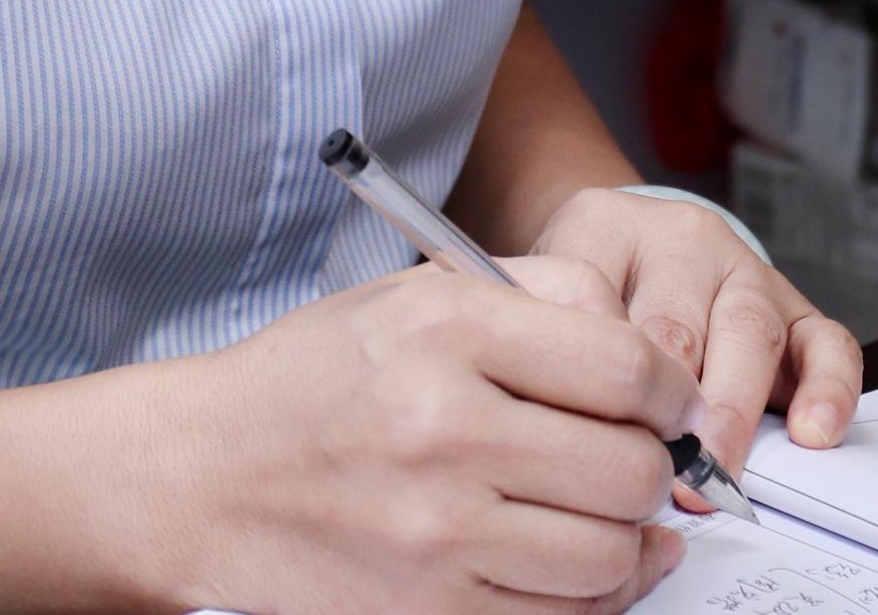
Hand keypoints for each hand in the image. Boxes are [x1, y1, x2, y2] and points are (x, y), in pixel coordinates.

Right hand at [135, 258, 699, 614]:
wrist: (205, 475)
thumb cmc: (314, 380)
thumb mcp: (415, 295)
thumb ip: (539, 297)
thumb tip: (654, 367)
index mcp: (445, 330)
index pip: (628, 366)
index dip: (673, 392)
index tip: (668, 404)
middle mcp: (443, 427)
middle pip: (632, 469)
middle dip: (652, 468)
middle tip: (631, 459)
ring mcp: (437, 528)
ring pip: (610, 553)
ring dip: (625, 536)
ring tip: (598, 509)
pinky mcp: (430, 605)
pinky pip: (564, 614)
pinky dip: (590, 591)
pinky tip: (570, 556)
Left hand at [527, 188, 864, 481]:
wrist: (621, 252)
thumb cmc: (577, 289)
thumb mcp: (537, 291)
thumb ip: (543, 334)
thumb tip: (567, 416)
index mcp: (607, 225)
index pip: (597, 296)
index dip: (597, 376)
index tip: (594, 435)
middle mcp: (683, 240)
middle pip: (678, 325)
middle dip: (670, 409)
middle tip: (660, 474)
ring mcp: (746, 271)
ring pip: (751, 333)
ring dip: (733, 411)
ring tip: (715, 470)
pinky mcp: (796, 309)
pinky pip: (827, 343)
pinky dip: (828, 388)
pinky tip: (812, 431)